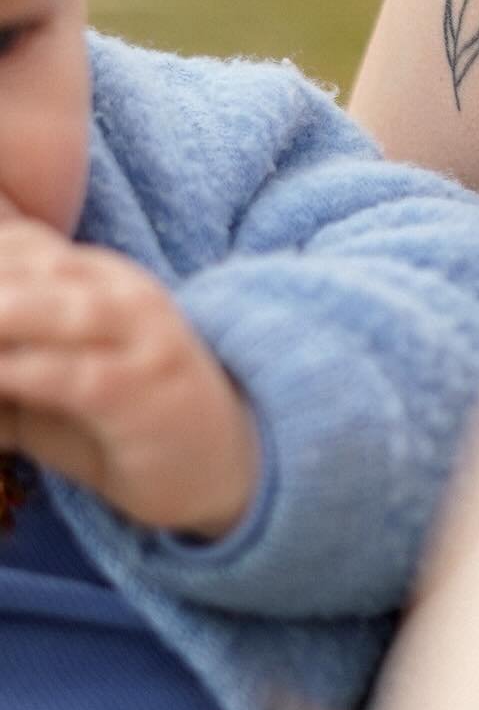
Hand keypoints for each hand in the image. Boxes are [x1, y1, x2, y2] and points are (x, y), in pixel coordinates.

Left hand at [0, 221, 259, 538]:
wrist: (224, 463)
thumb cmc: (119, 420)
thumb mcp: (47, 380)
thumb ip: (0, 358)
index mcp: (93, 276)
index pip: (15, 245)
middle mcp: (117, 292)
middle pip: (19, 267)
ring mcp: (137, 338)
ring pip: (44, 308)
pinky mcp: (143, 391)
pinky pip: (70, 376)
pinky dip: (18, 375)